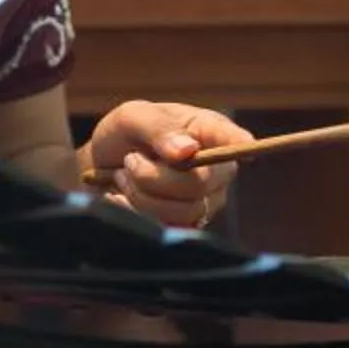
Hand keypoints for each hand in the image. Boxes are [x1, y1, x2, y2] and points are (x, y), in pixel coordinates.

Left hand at [85, 101, 249, 230]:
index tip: (246, 145)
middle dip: (153, 176)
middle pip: (199, 185)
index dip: (240, 143)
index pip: (234, 139)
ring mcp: (205, 201)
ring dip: (140, 195)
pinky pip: (167, 229)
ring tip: (124, 177)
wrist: (102, 167)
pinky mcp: (186, 226)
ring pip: (182, 212)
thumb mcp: (133, 118)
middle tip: (130, 161)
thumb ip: (159, 128)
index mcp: (210, 132)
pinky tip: (121, 198)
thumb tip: (187, 150)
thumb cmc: (126, 135)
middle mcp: (216, 170)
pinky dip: (135, 213)